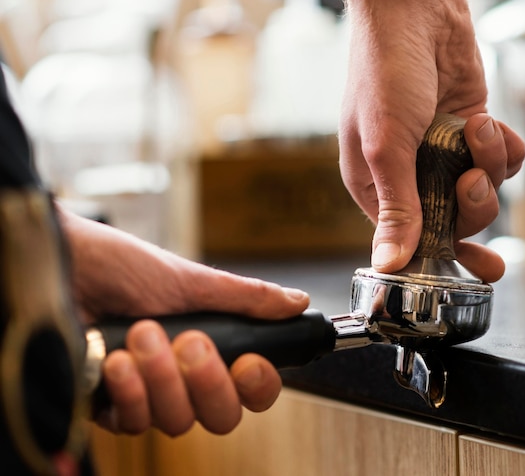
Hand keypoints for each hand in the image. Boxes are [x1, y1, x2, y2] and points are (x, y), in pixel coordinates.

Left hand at [58, 209, 308, 435]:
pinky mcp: (110, 405)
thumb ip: (245, 298)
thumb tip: (297, 300)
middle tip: (188, 342)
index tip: (247, 362)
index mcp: (210, 347)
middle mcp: (183, 377)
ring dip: (161, 377)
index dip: (258, 386)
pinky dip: (129, 392)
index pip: (251, 390)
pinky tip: (117, 361)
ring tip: (141, 334)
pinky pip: (134, 424)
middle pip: (221, 417)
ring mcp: (147, 394)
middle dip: (207, 381)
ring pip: (177, 422)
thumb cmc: (122, 266)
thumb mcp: (190, 280)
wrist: (61, 265)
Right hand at [339, 0, 524, 280]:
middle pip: (453, 220)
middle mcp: (408, 175)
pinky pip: (500, 161)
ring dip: (490, 165)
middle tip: (470, 178)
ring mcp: (441, 155)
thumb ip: (396, 208)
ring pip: (482, 191)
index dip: (439, 252)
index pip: (408, 238)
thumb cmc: (383, 73)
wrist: (414, 12)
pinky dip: (502, 146)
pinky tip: (488, 124)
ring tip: (477, 132)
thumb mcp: (385, 147)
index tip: (471, 266)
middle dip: (472, 203)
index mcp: (375, 187)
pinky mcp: (469, 134)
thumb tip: (388, 262)